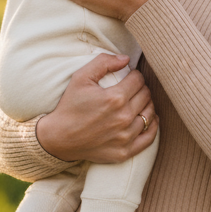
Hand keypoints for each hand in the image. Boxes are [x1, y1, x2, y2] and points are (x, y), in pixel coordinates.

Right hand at [35, 54, 157, 162]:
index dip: (135, 75)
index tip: (129, 77)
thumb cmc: (69, 106)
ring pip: (149, 114)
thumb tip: (126, 59)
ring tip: (138, 102)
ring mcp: (125, 137)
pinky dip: (152, 126)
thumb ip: (103, 62)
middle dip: (141, 88)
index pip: (138, 80)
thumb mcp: (80, 78)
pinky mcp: (125, 152)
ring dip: (146, 105)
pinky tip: (147, 119)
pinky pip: (149, 136)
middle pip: (146, 95)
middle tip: (132, 89)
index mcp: (114, 98)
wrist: (58, 138)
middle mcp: (123, 118)